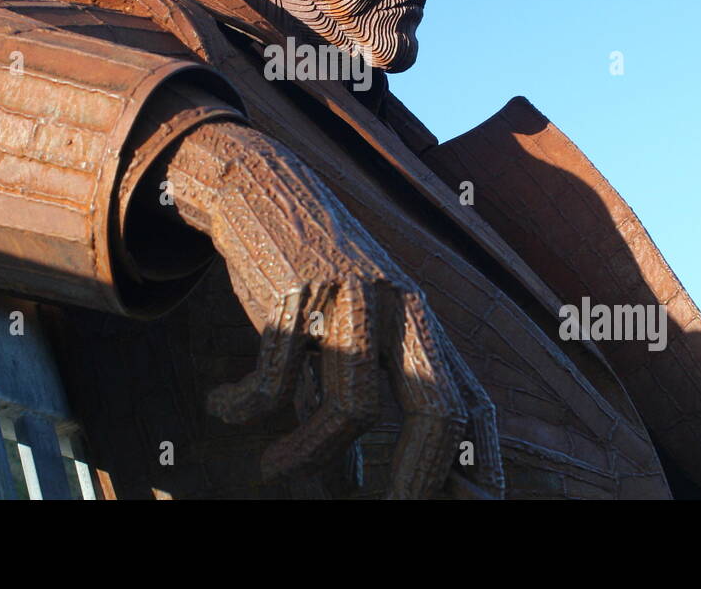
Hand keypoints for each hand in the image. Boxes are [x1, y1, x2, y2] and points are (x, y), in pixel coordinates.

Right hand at [159, 120, 504, 498]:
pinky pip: (277, 376)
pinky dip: (244, 407)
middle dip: (417, 481)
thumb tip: (357, 484)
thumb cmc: (314, 275)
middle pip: (436, 411)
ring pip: (353, 407)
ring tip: (271, 471)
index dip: (477, 469)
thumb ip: (360, 397)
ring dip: (308, 457)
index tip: (468, 509)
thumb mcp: (351, 329)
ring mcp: (352, 298)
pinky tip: (222, 407)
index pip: (471, 408)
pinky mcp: (296, 287)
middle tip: (384, 512)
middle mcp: (400, 312)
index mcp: (423, 326)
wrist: (263, 187)